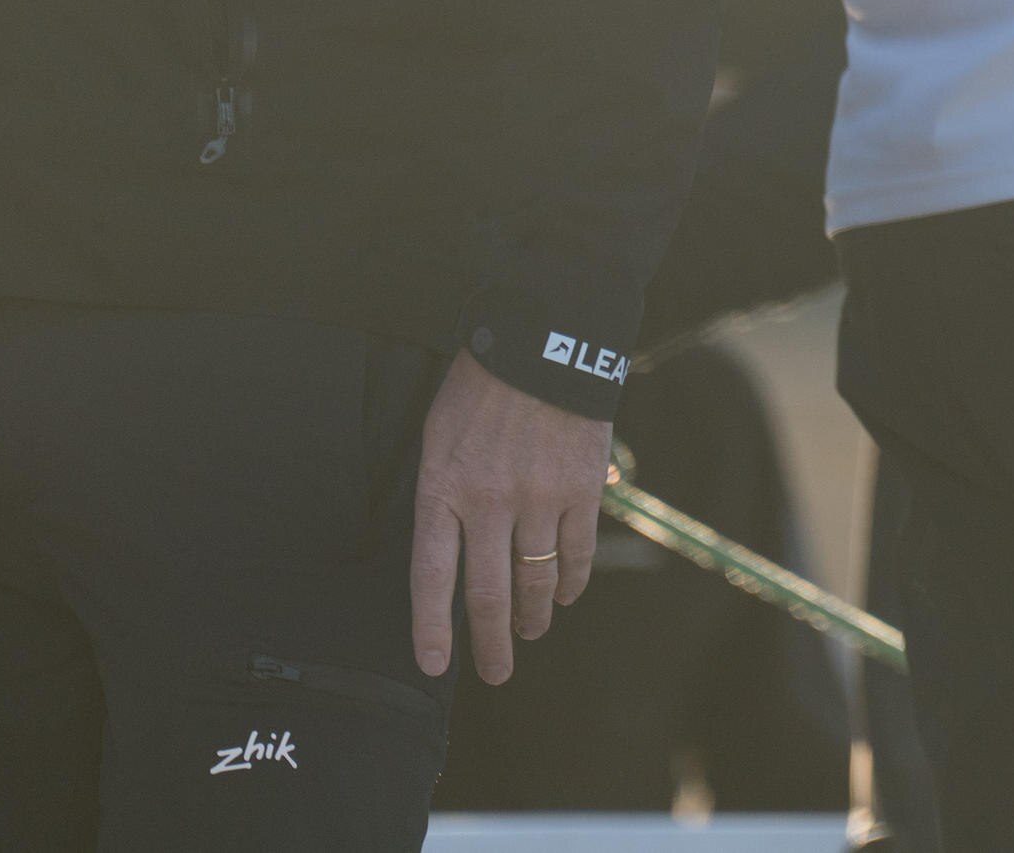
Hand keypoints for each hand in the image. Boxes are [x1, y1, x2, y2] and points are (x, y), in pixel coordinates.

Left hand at [411, 358, 611, 683]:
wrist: (544, 340)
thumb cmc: (481, 388)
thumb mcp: (439, 436)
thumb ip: (443, 495)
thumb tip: (453, 557)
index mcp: (443, 486)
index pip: (432, 576)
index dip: (432, 628)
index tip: (435, 667)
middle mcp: (490, 500)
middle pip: (489, 593)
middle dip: (492, 643)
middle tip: (496, 673)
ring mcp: (540, 496)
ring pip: (537, 579)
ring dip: (533, 614)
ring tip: (531, 631)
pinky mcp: (582, 487)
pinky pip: (577, 550)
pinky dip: (571, 580)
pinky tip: (565, 593)